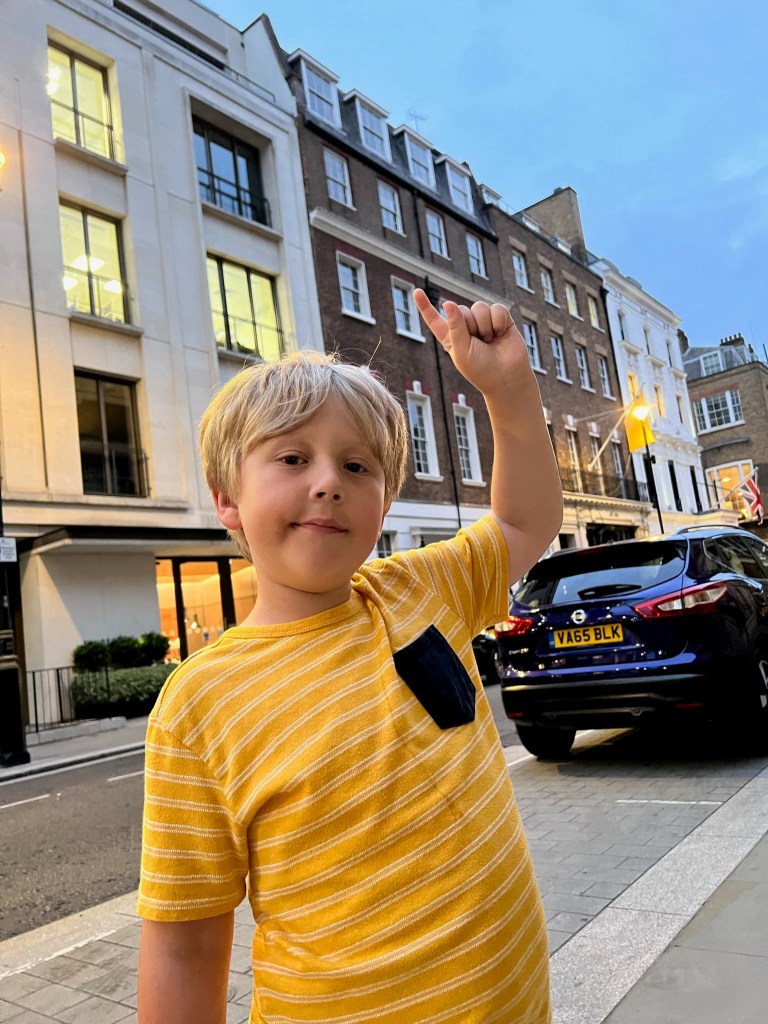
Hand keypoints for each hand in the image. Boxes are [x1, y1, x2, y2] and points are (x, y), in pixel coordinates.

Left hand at [413, 289, 530, 398]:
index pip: (435, 319)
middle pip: (461, 309)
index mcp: (451, 337)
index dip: (425, 306)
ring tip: (490, 340)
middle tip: (479, 343)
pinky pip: (497, 308)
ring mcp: (484, 322)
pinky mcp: (501, 319)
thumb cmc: (481, 369)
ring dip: (485, 324)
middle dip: (470, 324)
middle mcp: (466, 328)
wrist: (507, 377)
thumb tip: (448, 302)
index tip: (417, 292)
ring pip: (479, 306)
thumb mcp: (462, 350)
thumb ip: (455, 326)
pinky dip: (498, 321)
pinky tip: (501, 334)